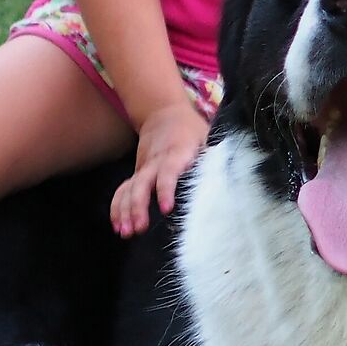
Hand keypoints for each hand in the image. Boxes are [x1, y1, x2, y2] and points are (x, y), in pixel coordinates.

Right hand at [111, 102, 209, 235]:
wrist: (164, 113)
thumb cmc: (190, 129)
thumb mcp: (206, 137)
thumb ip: (214, 158)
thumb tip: (230, 180)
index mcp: (176, 153)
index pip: (168, 172)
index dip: (165, 189)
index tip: (165, 208)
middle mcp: (155, 162)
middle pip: (141, 184)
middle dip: (137, 206)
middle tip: (139, 228)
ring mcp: (143, 168)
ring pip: (129, 189)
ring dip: (124, 210)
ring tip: (125, 232)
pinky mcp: (137, 174)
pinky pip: (123, 191)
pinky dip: (117, 207)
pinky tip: (117, 225)